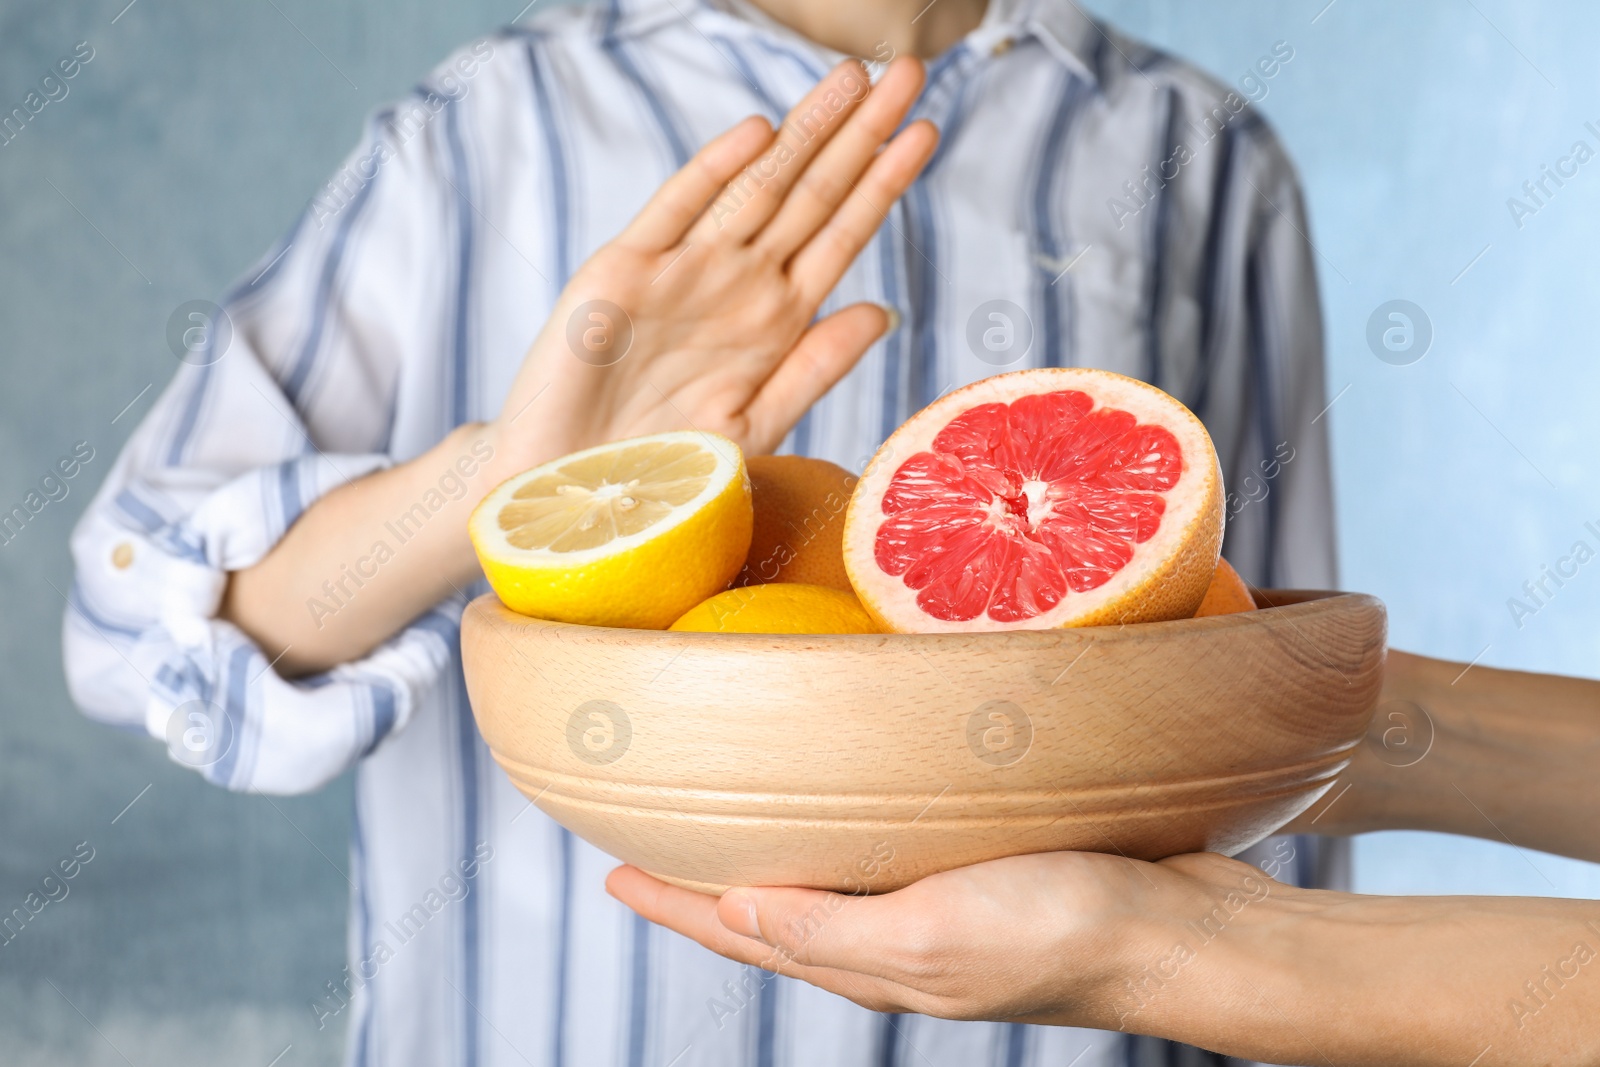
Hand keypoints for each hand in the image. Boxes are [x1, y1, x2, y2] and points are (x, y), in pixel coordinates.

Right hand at [484, 57, 938, 479]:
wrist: (573, 496)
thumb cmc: (662, 472)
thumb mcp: (753, 425)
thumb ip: (815, 368)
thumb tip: (883, 312)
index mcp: (774, 320)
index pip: (841, 235)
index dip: (884, 183)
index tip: (927, 132)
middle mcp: (735, 284)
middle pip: (811, 195)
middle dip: (860, 134)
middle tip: (910, 71)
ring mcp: (680, 272)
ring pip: (755, 188)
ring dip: (805, 133)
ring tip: (853, 78)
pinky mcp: (622, 274)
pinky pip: (676, 212)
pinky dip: (715, 171)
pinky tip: (759, 131)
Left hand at [607, 851, 1256, 1029]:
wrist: (1188, 933)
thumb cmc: (1069, 934)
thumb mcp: (932, 936)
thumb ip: (831, 930)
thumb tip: (732, 917)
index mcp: (871, 962)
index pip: (743, 934)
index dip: (673, 905)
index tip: (610, 874)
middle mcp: (895, 940)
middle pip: (776, 909)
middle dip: (711, 880)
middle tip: (658, 834)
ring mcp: (939, 907)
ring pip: (831, 879)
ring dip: (776, 852)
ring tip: (738, 811)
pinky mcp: (984, 869)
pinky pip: (891, 851)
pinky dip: (849, 830)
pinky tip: (857, 796)